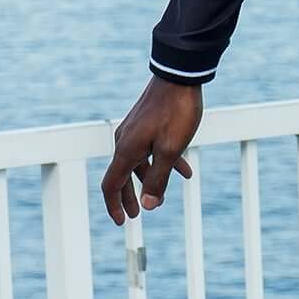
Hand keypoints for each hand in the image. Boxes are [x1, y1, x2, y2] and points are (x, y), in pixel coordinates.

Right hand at [101, 76, 202, 224]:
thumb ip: (159, 179)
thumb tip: (149, 206)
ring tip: (164, 196)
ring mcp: (135, 130)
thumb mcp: (171, 150)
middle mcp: (125, 141)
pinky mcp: (146, 123)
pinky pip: (151, 149)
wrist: (180, 75)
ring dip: (150, 181)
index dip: (115, 205)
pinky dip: (164, 162)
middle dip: (130, 197)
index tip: (122, 222)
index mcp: (127, 150)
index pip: (112, 184)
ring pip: (139, 163)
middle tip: (137, 215)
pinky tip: (185, 171)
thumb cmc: (176, 113)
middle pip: (123, 176)